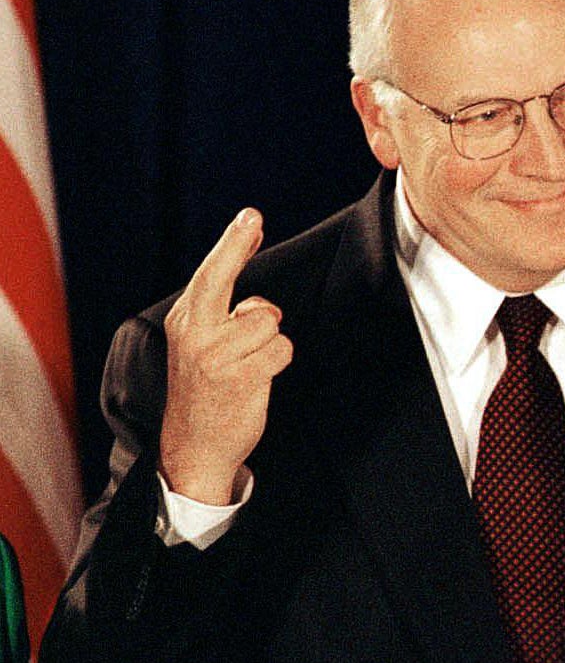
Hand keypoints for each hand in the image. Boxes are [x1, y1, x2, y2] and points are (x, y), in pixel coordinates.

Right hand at [159, 208, 293, 504]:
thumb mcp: (202, 348)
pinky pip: (281, 349)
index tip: (250, 216)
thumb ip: (223, 320)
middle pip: (224, 280)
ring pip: (269, 322)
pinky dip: (278, 361)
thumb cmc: (207, 391)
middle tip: (252, 218)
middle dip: (236, 246)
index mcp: (185, 323)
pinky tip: (256, 379)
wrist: (194, 446)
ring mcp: (215, 356)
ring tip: (248, 365)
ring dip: (270, 342)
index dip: (232, 244)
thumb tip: (260, 302)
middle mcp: (195, 335)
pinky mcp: (240, 377)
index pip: (210, 276)